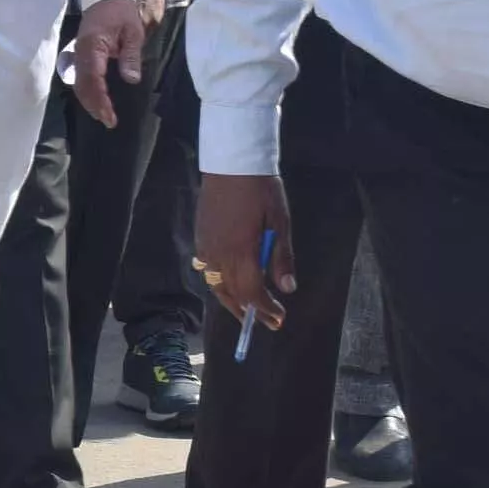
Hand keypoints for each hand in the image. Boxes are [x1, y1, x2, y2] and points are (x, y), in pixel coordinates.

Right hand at [71, 0, 148, 127]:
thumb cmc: (121, 12)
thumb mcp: (133, 31)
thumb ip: (131, 55)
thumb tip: (131, 79)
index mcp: (93, 45)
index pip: (93, 77)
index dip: (100, 98)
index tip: (110, 115)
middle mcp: (80, 52)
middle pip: (82, 84)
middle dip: (94, 105)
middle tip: (109, 121)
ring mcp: (78, 54)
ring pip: (78, 83)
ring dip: (89, 101)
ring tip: (103, 116)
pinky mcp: (80, 55)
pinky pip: (80, 78)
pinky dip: (86, 92)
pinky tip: (96, 102)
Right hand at [195, 174, 293, 336]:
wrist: (231, 164)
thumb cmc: (261, 190)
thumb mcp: (280, 222)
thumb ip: (282, 257)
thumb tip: (288, 288)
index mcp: (242, 251)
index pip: (253, 292)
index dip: (265, 309)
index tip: (279, 318)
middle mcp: (220, 255)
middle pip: (233, 294)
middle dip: (251, 312)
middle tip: (268, 323)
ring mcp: (207, 247)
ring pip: (217, 286)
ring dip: (232, 302)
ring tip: (247, 312)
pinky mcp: (201, 239)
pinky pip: (207, 271)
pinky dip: (220, 284)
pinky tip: (230, 285)